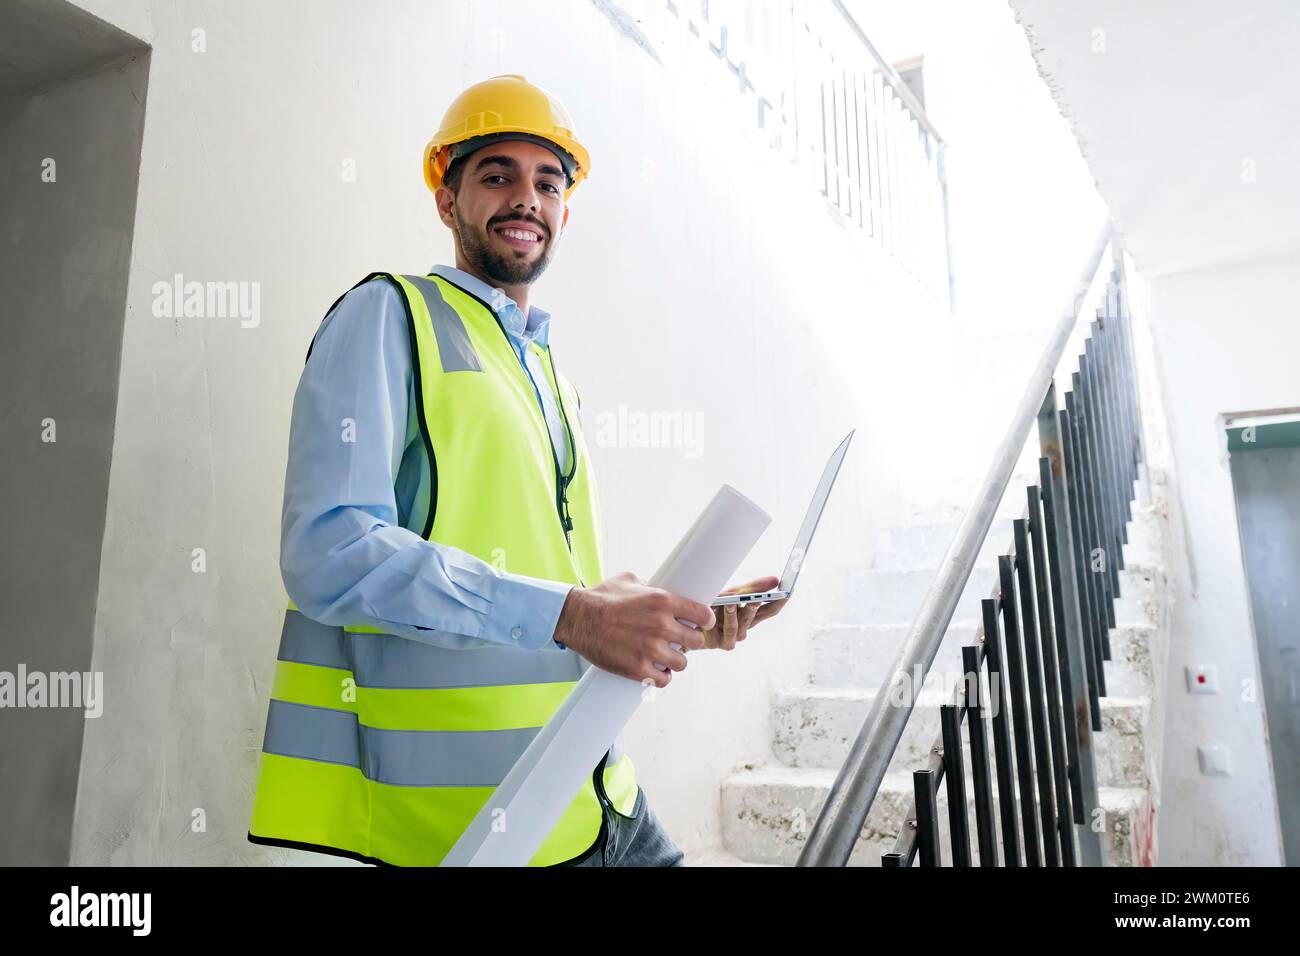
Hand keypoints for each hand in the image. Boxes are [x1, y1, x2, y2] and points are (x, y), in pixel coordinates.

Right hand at [553, 571, 715, 687]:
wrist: (576, 618)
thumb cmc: (601, 597)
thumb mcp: (631, 581)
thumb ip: (653, 586)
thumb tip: (666, 590)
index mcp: (662, 601)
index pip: (702, 614)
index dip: (705, 620)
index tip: (702, 624)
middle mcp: (660, 625)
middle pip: (696, 641)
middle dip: (689, 641)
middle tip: (679, 640)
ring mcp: (650, 649)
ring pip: (682, 663)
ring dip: (675, 660)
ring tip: (665, 656)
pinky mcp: (637, 669)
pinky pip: (664, 680)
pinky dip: (661, 676)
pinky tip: (655, 670)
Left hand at [702, 575, 788, 649]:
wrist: (688, 622)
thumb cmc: (714, 607)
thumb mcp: (733, 595)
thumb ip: (753, 588)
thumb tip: (775, 580)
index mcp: (750, 617)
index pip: (770, 610)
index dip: (780, 602)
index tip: (787, 591)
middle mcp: (744, 629)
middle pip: (754, 618)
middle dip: (755, 607)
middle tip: (756, 598)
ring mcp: (731, 638)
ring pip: (736, 626)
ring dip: (732, 614)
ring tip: (730, 602)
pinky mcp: (715, 643)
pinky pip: (716, 630)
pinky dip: (712, 619)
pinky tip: (709, 611)